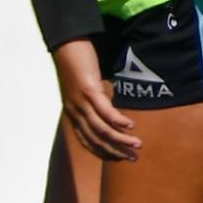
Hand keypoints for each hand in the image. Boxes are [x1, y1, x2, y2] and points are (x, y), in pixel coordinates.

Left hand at [53, 38, 141, 161]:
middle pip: (96, 139)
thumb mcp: (83, 88)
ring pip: (101, 129)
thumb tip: (108, 108)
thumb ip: (93, 101)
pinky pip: (105, 110)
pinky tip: (130, 125)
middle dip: (115, 151)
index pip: (87, 141)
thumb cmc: (77, 63)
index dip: (103, 152)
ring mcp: (80, 101)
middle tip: (132, 158)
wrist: (66, 44)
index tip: (119, 158)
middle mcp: (75, 111)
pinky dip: (118, 120)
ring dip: (120, 140)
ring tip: (136, 145)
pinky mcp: (88, 90)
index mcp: (73, 113)